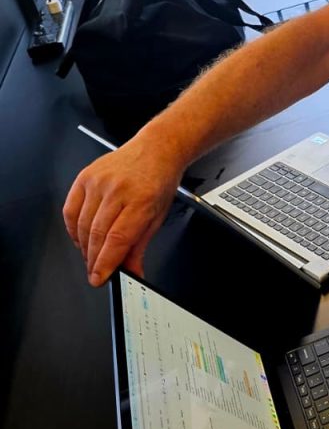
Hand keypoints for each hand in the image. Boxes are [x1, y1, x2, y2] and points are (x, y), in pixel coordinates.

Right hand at [63, 137, 184, 286]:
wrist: (155, 149)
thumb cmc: (159, 180)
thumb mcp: (158, 215)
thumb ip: (140, 246)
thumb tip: (132, 272)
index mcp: (141, 200)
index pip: (117, 238)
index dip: (105, 262)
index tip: (99, 278)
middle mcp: (118, 189)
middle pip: (97, 234)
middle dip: (94, 259)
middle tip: (96, 271)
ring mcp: (98, 181)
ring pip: (82, 225)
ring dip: (84, 247)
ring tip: (91, 256)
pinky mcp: (84, 177)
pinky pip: (70, 210)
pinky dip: (73, 229)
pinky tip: (81, 237)